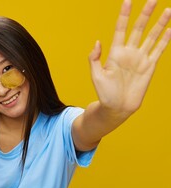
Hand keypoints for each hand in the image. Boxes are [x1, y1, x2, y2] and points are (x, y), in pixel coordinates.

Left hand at [89, 0, 170, 115]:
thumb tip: (98, 42)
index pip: (120, 29)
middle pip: (138, 28)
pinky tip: (170, 29)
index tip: (128, 1)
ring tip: (167, 10)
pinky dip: (165, 40)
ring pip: (151, 36)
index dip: (124, 16)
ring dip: (160, 24)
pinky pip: (158, 50)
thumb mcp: (96, 76)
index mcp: (115, 53)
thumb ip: (94, 58)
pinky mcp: (149, 67)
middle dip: (145, 14)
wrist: (117, 108)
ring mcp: (140, 59)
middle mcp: (129, 52)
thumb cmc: (104, 93)